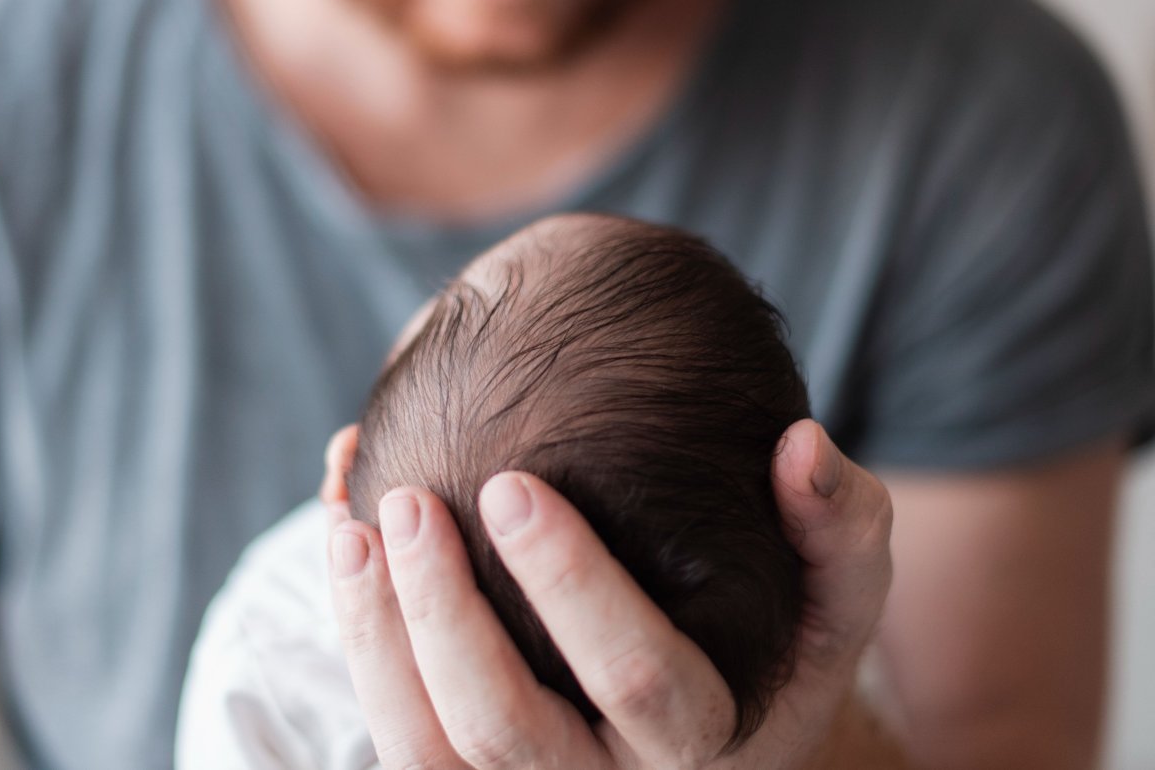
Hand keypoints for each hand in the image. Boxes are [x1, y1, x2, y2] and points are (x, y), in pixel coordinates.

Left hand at [323, 419, 892, 768]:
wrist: (718, 735)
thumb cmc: (772, 646)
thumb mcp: (834, 598)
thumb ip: (840, 530)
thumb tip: (801, 447)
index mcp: (702, 739)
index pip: (639, 678)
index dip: (572, 587)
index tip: (515, 484)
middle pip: (506, 729)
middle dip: (443, 614)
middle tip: (408, 501)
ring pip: (428, 751)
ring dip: (376, 639)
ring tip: (351, 526)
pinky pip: (400, 736)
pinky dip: (360, 643)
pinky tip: (346, 545)